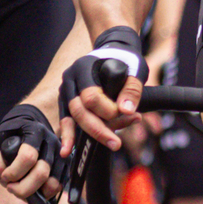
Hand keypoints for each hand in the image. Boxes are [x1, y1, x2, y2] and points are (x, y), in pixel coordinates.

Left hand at [0, 100, 64, 203]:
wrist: (28, 126)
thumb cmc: (10, 136)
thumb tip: (1, 172)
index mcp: (34, 131)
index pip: (28, 157)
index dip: (14, 172)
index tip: (4, 176)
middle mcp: (51, 142)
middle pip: (41, 173)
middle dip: (23, 187)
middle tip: (10, 187)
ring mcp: (61, 154)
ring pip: (53, 183)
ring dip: (34, 192)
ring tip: (21, 189)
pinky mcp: (65, 166)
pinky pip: (58, 186)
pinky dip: (45, 193)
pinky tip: (33, 190)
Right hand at [60, 28, 144, 153]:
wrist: (114, 51)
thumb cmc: (126, 60)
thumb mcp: (136, 70)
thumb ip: (132, 89)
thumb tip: (126, 111)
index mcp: (84, 68)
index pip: (91, 96)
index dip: (107, 110)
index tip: (125, 113)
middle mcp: (71, 79)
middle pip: (78, 110)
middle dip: (97, 130)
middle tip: (116, 144)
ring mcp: (67, 90)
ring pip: (71, 117)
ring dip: (82, 136)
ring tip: (81, 152)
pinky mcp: (68, 101)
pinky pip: (67, 120)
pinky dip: (68, 135)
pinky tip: (67, 151)